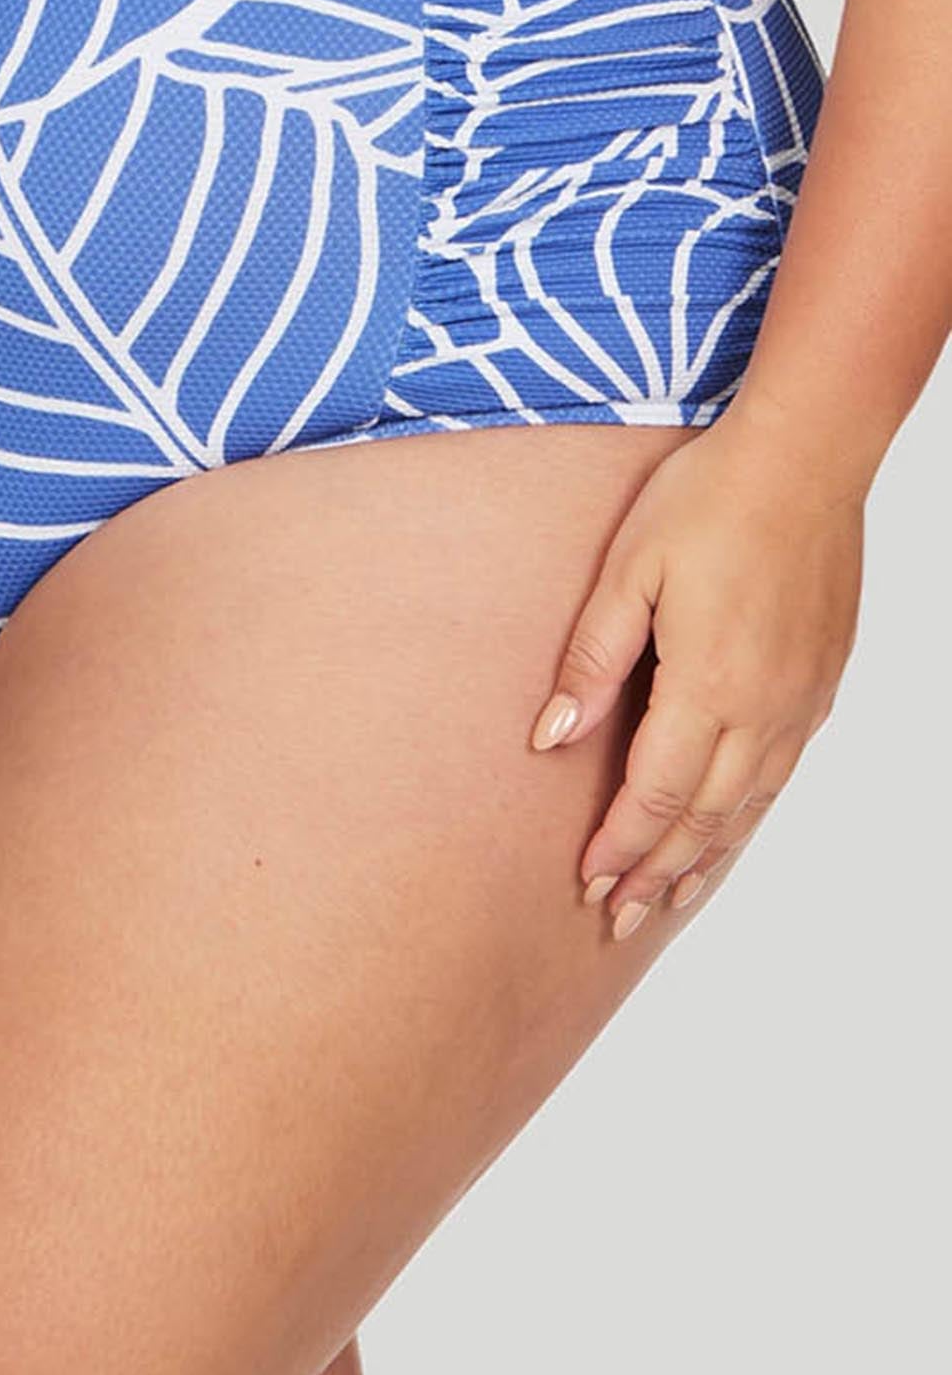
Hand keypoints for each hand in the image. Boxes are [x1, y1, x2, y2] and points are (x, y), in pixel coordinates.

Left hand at [529, 410, 862, 938]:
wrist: (804, 458)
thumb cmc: (708, 500)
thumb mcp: (627, 572)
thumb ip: (592, 661)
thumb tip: (553, 736)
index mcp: (707, 685)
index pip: (656, 795)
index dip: (621, 844)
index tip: (589, 880)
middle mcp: (762, 708)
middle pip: (703, 817)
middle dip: (658, 872)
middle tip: (621, 915)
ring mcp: (799, 700)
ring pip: (749, 804)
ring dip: (707, 857)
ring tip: (671, 896)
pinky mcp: (820, 682)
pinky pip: (781, 773)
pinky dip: (748, 814)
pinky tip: (729, 827)